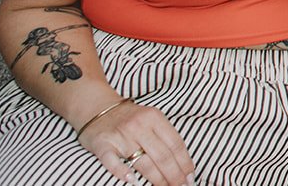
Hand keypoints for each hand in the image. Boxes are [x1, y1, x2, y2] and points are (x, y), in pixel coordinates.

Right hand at [77, 97, 195, 185]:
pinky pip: (112, 161)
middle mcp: (139, 126)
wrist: (97, 108)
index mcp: (154, 118)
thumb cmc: (130, 118)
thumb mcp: (151, 119)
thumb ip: (165, 136)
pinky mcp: (102, 144)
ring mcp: (120, 136)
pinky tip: (132, 181)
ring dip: (157, 179)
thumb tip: (184, 163)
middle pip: (162, 155)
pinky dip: (122, 172)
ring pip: (142, 162)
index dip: (185, 163)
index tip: (190, 177)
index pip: (175, 144)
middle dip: (174, 175)